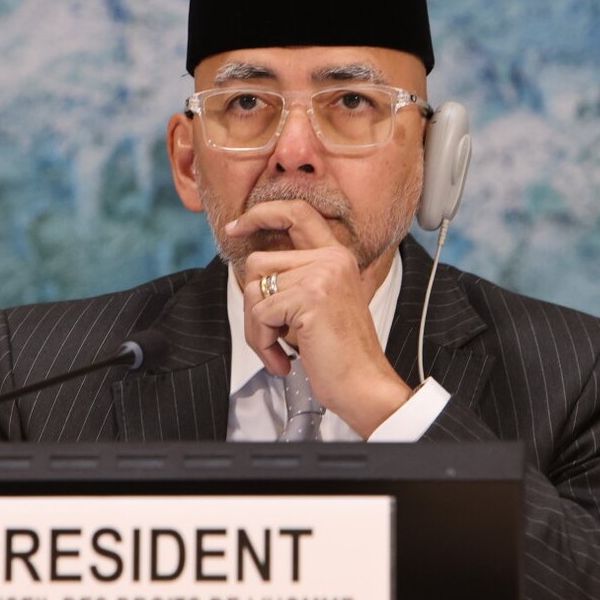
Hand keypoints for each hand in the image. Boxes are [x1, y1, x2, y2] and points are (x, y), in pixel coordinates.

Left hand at [229, 199, 410, 437]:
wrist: (364, 386)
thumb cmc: (339, 354)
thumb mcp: (318, 305)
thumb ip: (295, 279)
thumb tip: (252, 269)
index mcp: (336, 256)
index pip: (296, 213)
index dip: (262, 213)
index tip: (236, 227)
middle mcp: (331, 258)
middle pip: (258, 264)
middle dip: (253, 306)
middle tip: (269, 337)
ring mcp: (322, 274)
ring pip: (254, 290)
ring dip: (256, 329)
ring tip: (278, 351)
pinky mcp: (310, 296)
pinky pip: (260, 314)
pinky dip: (263, 343)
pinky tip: (285, 361)